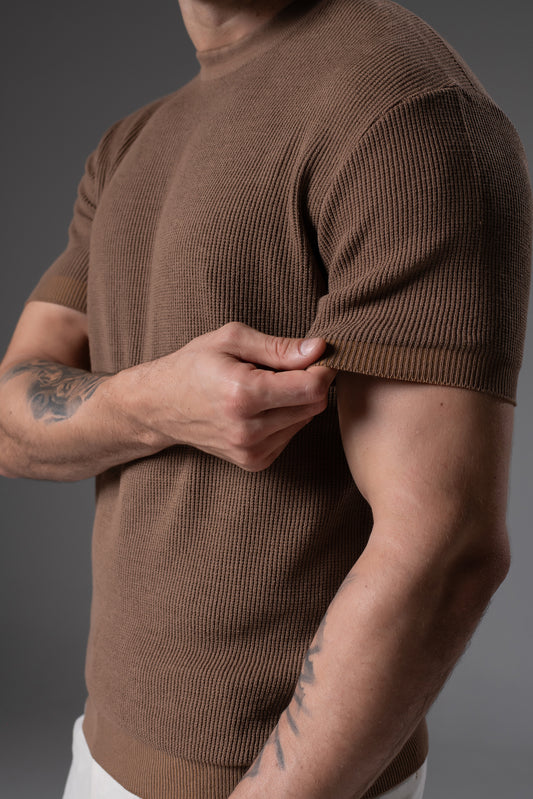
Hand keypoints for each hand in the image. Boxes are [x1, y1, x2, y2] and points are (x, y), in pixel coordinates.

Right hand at [129, 322, 336, 470]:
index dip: (323, 368)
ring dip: (296, 402)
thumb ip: (279, 347)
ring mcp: (250, 451)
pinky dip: (285, 419)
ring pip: (305, 421)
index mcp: (243, 394)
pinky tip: (261, 407)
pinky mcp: (254, 462)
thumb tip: (321, 348)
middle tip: (288, 367)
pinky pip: (290, 436)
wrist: (159, 406)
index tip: (316, 355)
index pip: (312, 387)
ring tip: (265, 387)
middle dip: (311, 383)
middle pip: (314, 406)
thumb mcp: (232, 339)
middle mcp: (248, 429)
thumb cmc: (194, 364)